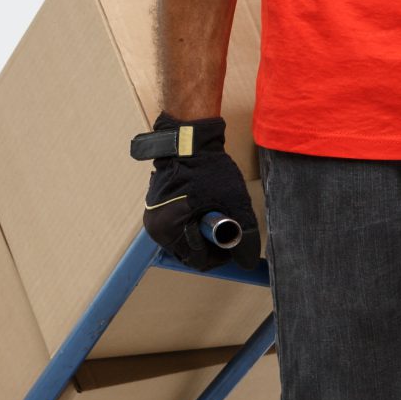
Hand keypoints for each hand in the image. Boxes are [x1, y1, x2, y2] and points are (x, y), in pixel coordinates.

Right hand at [133, 111, 262, 272]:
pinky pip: (177, 225)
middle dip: (210, 246)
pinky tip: (204, 207)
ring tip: (216, 214)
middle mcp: (155, 227)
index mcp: (168, 230)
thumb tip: (247, 261)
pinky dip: (191, 223)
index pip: (197, 261)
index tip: (234, 246)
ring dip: (200, 234)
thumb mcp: (233, 202)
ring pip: (183, 240)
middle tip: (228, 229)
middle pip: (188, 253)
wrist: (189, 139)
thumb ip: (244, 234)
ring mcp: (153, 215)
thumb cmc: (207, 169)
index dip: (220, 257)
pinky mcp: (156, 205)